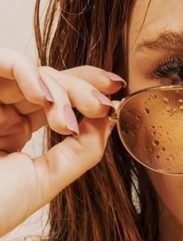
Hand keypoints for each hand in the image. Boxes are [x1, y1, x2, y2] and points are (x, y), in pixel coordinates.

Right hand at [0, 46, 124, 237]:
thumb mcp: (46, 180)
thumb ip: (82, 151)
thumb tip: (109, 121)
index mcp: (14, 129)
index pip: (55, 99)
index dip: (86, 93)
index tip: (114, 102)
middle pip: (49, 80)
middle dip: (82, 89)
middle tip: (102, 106)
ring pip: (30, 70)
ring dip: (58, 88)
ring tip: (66, 119)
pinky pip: (0, 60)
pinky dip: (27, 71)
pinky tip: (45, 98)